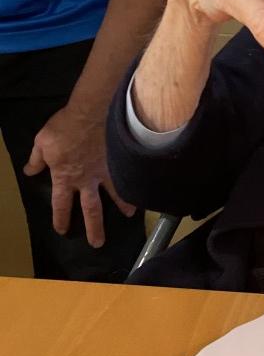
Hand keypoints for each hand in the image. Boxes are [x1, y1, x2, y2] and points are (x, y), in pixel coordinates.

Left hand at [24, 104, 136, 246]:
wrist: (92, 112)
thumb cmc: (65, 127)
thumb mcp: (42, 142)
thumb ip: (36, 159)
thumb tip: (30, 171)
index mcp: (64, 177)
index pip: (61, 204)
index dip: (61, 218)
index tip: (63, 230)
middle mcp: (86, 180)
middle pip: (90, 209)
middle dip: (94, 228)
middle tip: (97, 243)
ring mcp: (105, 171)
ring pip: (114, 194)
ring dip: (122, 206)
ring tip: (129, 215)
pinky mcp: (118, 160)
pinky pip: (126, 176)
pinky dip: (133, 185)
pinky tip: (141, 191)